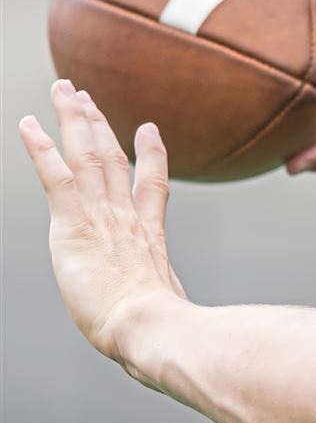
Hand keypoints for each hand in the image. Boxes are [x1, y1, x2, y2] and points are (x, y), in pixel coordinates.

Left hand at [19, 80, 187, 361]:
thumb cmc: (163, 331)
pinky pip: (57, 175)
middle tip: (86, 95)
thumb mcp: (170, 311)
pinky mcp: (76, 225)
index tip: (147, 130)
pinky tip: (29, 124)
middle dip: (98, 124)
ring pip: (87, 155)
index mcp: (150, 236)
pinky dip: (42, 148)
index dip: (150, 154)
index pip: (151, 184)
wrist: (153, 327)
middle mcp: (127, 218)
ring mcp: (103, 218)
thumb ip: (168, 306)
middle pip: (112, 158)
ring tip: (64, 91)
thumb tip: (179, 329)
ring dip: (74, 120)